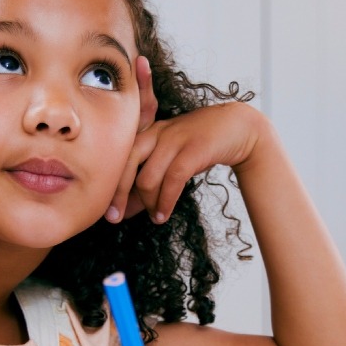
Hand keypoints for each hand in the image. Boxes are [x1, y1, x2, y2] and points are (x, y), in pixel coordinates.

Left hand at [106, 58, 267, 223]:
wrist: (238, 128)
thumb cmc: (200, 146)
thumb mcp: (171, 160)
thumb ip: (150, 182)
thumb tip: (126, 210)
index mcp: (147, 133)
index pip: (119, 158)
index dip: (111, 186)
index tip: (106, 211)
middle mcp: (157, 132)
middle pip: (126, 164)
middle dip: (118, 194)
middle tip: (115, 218)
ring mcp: (175, 139)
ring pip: (148, 177)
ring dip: (149, 203)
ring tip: (154, 217)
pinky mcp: (193, 149)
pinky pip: (172, 180)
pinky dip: (165, 202)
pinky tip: (164, 214)